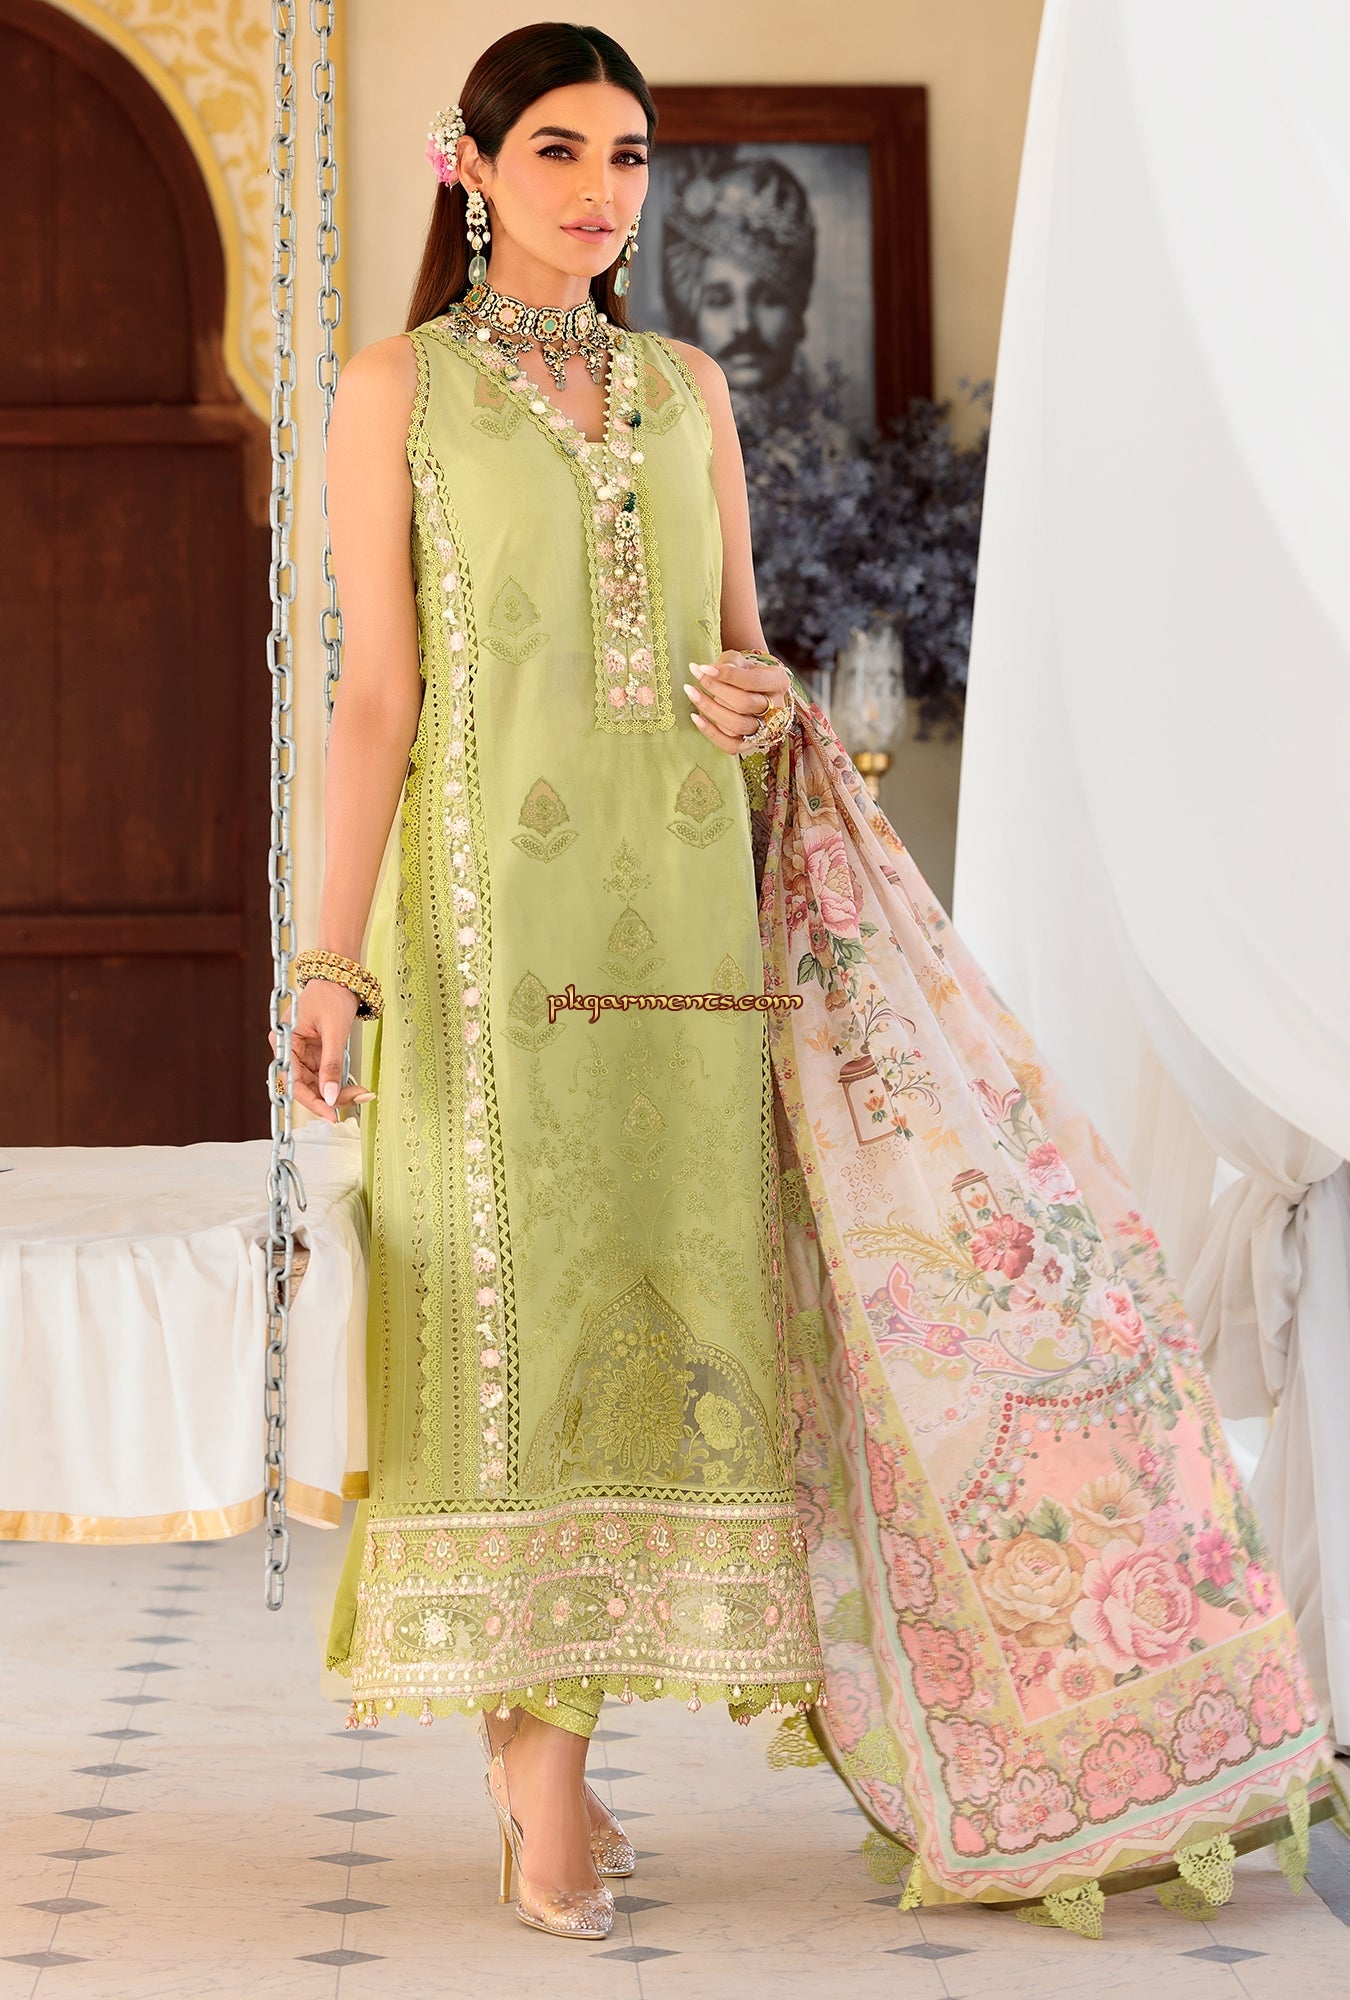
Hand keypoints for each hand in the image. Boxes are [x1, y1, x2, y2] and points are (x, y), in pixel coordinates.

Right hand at [268, 979, 373, 1123]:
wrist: (342, 976)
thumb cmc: (333, 996)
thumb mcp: (334, 1033)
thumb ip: (332, 1066)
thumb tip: (330, 1096)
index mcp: (283, 1041)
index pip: (293, 1081)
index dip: (312, 1101)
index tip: (331, 1115)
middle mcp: (288, 1049)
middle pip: (305, 1086)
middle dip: (331, 1096)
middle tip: (357, 1099)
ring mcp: (302, 1053)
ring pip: (317, 1084)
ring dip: (337, 1092)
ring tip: (362, 1093)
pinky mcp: (315, 1053)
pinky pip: (325, 1076)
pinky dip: (339, 1083)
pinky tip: (355, 1088)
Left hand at [681, 649, 790, 755]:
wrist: (751, 689)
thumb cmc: (744, 672)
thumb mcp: (740, 660)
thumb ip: (729, 663)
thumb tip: (712, 671)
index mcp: (778, 682)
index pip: (753, 681)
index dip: (726, 675)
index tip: (703, 668)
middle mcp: (777, 708)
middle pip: (745, 704)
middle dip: (716, 690)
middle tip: (698, 677)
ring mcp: (765, 729)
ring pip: (737, 725)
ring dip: (710, 709)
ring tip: (692, 693)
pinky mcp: (751, 744)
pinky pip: (731, 745)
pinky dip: (711, 733)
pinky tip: (696, 717)